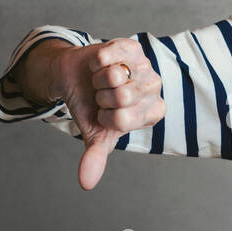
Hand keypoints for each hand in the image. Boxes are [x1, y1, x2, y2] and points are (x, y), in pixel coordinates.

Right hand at [29, 38, 164, 190]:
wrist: (76, 78)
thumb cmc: (91, 108)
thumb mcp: (94, 135)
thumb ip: (96, 157)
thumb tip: (86, 184)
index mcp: (153, 112)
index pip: (124, 120)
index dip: (105, 117)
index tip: (106, 114)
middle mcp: (155, 88)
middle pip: (122, 97)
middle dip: (102, 97)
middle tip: (103, 94)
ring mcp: (145, 65)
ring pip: (114, 75)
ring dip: (98, 79)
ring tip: (102, 80)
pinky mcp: (131, 46)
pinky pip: (107, 56)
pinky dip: (95, 62)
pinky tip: (100, 64)